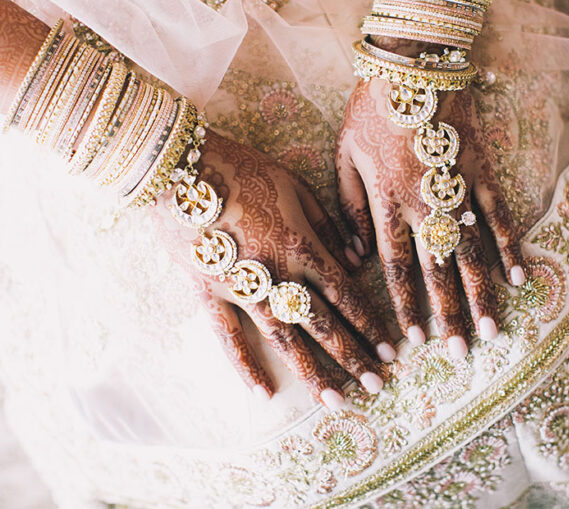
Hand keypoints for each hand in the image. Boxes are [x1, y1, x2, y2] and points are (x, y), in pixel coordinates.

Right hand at [152, 130, 393, 407]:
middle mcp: (277, 272)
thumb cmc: (242, 167)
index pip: (346, 294)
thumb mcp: (295, 185)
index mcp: (302, 244)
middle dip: (351, 357)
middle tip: (376, 388)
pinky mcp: (208, 292)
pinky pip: (228, 336)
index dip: (370, 325)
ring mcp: (241, 286)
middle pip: (322, 324)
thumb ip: (328, 223)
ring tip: (335, 401)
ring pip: (283, 338)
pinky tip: (264, 393)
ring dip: (311, 372)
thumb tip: (356, 257)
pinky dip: (245, 366)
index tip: (389, 352)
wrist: (179, 167)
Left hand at [336, 77, 526, 356]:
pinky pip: (499, 214)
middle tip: (459, 352)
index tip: (414, 341)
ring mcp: (457, 187)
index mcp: (387, 202)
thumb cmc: (370, 110)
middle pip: (438, 270)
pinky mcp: (481, 170)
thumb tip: (356, 258)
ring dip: (481, 292)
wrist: (411, 64)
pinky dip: (510, 245)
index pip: (396, 266)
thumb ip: (350, 210)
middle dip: (447, 314)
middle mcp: (425, 203)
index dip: (406, 306)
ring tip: (491, 329)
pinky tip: (520, 276)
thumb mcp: (344, 156)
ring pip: (472, 251)